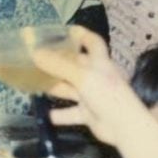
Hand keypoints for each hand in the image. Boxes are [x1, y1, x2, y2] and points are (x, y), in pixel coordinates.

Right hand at [32, 26, 134, 146]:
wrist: (124, 128)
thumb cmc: (106, 95)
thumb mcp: (81, 76)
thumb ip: (58, 65)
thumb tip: (34, 53)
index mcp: (99, 62)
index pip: (92, 42)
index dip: (81, 34)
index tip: (64, 29)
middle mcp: (95, 76)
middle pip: (74, 65)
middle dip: (57, 62)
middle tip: (35, 58)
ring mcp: (91, 95)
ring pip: (69, 88)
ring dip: (54, 87)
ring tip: (34, 84)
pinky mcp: (88, 113)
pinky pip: (70, 112)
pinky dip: (59, 114)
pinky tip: (46, 114)